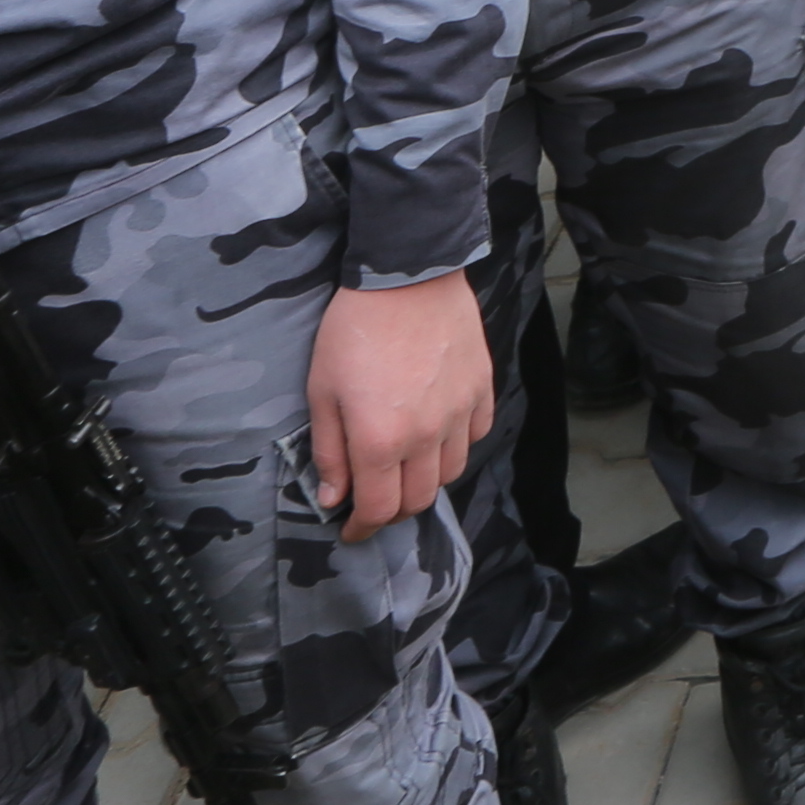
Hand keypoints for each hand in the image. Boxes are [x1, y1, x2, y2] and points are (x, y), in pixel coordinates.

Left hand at [304, 276, 491, 540]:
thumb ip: (329, 450)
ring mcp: (460, 412)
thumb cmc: (354, 330)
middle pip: (418, 499)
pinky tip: (438, 431)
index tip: (351, 530)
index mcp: (379, 440)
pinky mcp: (481, 388)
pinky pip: (476, 435)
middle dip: (394, 510)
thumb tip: (333, 497)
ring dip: (426, 480)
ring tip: (406, 466)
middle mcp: (426, 435)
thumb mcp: (322, 390)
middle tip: (376, 499)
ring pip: (451, 472)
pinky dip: (457, 444)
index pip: (379, 509)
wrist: (407, 275)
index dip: (362, 528)